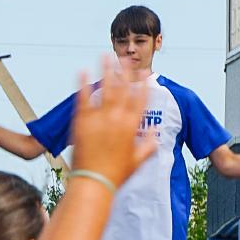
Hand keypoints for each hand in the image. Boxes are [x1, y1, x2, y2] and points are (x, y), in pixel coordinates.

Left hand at [68, 57, 155, 186]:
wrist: (93, 183)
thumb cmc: (116, 175)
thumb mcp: (138, 161)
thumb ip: (149, 144)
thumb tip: (157, 131)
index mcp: (132, 126)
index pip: (141, 99)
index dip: (144, 84)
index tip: (146, 73)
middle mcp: (117, 119)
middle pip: (123, 89)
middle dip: (126, 72)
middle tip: (126, 58)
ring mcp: (99, 119)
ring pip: (105, 89)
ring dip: (106, 70)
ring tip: (106, 55)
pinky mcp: (82, 122)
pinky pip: (83, 98)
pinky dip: (83, 84)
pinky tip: (83, 71)